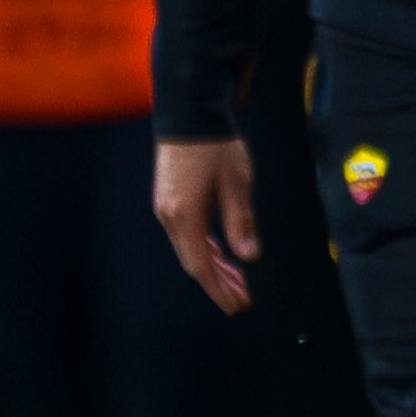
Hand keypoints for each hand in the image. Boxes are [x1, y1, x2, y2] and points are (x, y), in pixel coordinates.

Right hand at [155, 135, 262, 315]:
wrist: (189, 110)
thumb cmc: (215, 144)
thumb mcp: (237, 182)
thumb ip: (241, 220)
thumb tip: (249, 255)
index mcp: (185, 215)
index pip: (201, 266)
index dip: (220, 290)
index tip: (238, 306)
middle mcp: (169, 216)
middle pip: (194, 262)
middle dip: (219, 284)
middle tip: (243, 300)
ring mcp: (166, 207)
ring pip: (191, 249)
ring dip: (215, 267)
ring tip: (239, 282)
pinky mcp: (170, 198)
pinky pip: (188, 234)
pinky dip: (207, 249)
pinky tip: (223, 254)